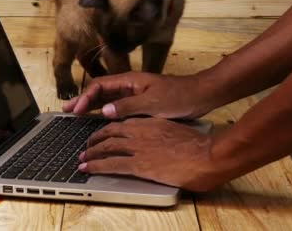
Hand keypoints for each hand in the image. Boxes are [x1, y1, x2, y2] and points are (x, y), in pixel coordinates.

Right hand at [63, 71, 216, 118]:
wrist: (201, 96)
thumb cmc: (180, 97)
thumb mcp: (152, 104)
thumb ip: (127, 107)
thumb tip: (103, 110)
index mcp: (130, 80)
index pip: (99, 85)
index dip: (85, 97)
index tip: (75, 109)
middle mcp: (130, 85)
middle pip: (100, 90)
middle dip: (82, 99)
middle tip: (66, 110)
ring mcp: (135, 93)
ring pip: (107, 98)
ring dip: (91, 105)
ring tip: (76, 113)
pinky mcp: (141, 102)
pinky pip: (117, 105)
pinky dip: (105, 110)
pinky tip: (100, 118)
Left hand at [77, 118, 221, 191]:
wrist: (208, 154)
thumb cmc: (199, 146)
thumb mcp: (176, 131)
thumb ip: (161, 133)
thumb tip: (157, 139)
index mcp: (149, 122)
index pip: (122, 122)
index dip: (108, 129)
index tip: (102, 134)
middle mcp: (140, 131)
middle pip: (110, 132)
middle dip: (95, 140)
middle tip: (88, 146)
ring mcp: (138, 147)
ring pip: (106, 147)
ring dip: (91, 153)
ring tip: (83, 158)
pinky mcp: (139, 164)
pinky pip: (111, 164)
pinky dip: (96, 165)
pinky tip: (88, 168)